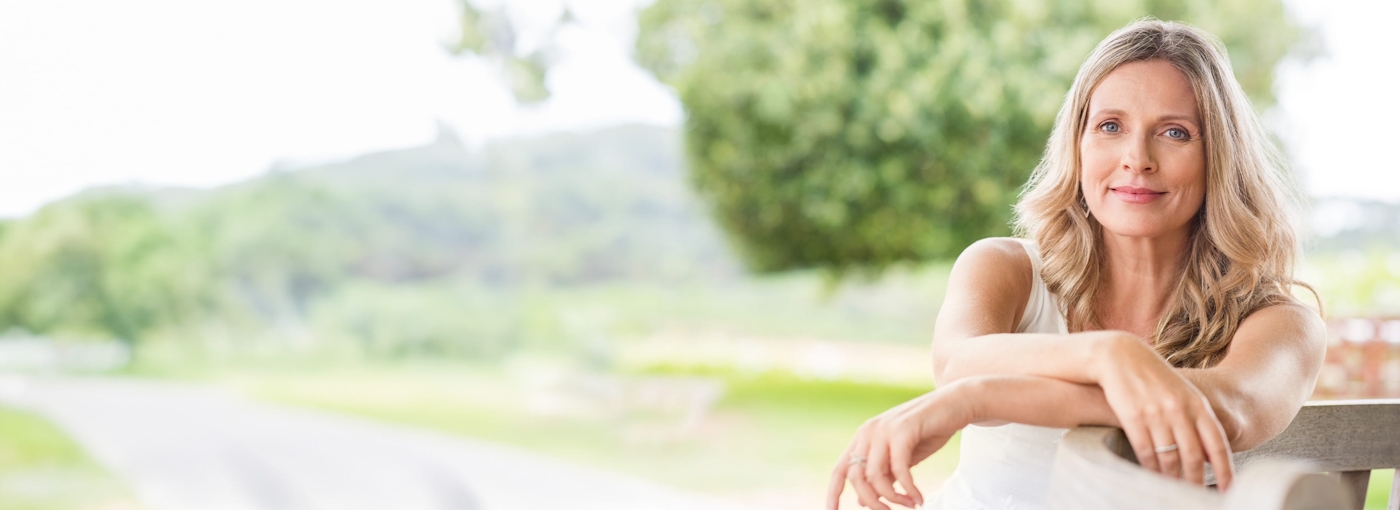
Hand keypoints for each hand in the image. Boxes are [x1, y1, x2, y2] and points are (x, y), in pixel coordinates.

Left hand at [825, 382, 975, 509]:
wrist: (955, 403)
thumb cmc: (929, 431)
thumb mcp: (901, 458)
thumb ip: (882, 475)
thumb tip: (861, 500)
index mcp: (863, 437)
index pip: (840, 468)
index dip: (833, 492)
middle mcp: (868, 432)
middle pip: (856, 477)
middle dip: (872, 501)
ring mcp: (884, 429)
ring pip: (875, 476)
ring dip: (893, 497)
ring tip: (911, 504)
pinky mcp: (902, 431)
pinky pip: (899, 469)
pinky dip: (909, 488)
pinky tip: (919, 497)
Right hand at [1093, 333, 1234, 488]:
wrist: (1120, 356)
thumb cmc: (1154, 378)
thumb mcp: (1182, 395)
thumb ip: (1198, 421)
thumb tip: (1211, 456)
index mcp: (1197, 405)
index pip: (1217, 444)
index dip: (1225, 470)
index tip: (1229, 489)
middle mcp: (1179, 410)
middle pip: (1194, 456)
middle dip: (1196, 481)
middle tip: (1196, 495)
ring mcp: (1156, 413)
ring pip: (1169, 457)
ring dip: (1172, 478)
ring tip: (1173, 490)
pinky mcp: (1133, 417)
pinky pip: (1145, 451)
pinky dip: (1150, 468)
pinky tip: (1152, 476)